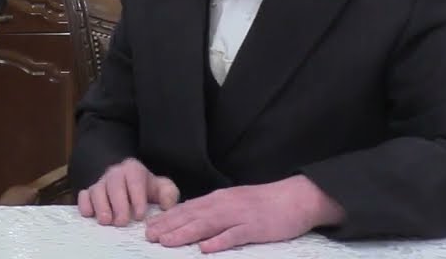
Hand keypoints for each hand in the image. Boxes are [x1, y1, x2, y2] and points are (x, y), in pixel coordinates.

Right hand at [77, 158, 179, 225]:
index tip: (140, 215)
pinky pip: (83, 195)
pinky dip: (85, 204)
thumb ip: (169, 194)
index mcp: (133, 169)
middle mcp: (115, 173)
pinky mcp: (90, 192)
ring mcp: (101, 182)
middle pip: (114, 184)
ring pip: (96, 190)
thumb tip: (166, 205)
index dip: (137, 198)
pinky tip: (90, 214)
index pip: (134, 180)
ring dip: (100, 206)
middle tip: (122, 222)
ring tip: (106, 221)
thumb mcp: (162, 187)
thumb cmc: (147, 188)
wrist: (130, 182)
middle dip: (118, 204)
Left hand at [143, 175, 344, 252]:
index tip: (148, 226)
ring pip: (207, 225)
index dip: (167, 218)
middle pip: (192, 216)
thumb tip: (190, 217)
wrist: (296, 197)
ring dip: (185, 233)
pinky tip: (205, 249)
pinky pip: (235, 235)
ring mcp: (239, 216)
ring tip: (166, 242)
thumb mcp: (233, 201)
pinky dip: (219, 242)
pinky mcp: (255, 228)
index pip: (187, 208)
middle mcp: (224, 205)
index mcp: (218, 198)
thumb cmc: (264, 202)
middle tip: (148, 236)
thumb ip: (213, 209)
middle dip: (168, 226)